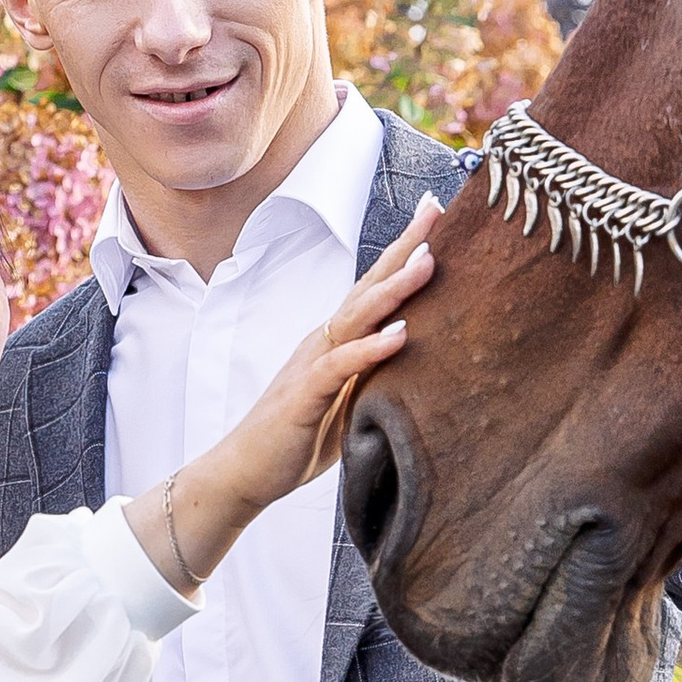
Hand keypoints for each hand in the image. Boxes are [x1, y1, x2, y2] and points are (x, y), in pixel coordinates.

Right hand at [133, 199, 440, 590]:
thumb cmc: (299, 439)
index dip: (404, 253)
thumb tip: (425, 366)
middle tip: (435, 210)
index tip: (436, 216)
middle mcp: (325, 342)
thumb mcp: (351, 402)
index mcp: (338, 341)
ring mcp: (312, 364)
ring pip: (357, 316)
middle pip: (368, 286)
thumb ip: (378, 377)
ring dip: (393, 288)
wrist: (245, 472)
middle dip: (404, 247)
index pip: (376, 289)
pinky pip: (340, 366)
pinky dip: (370, 348)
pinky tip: (399, 335)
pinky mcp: (304, 394)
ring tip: (427, 262)